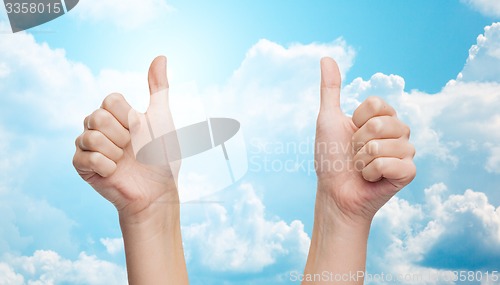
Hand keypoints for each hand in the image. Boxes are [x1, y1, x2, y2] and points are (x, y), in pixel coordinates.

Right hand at [72, 55, 177, 221]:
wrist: (157, 190)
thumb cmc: (162, 156)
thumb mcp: (162, 117)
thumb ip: (158, 88)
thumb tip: (161, 56)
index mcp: (116, 114)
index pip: (110, 100)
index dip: (129, 117)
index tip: (140, 131)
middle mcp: (99, 127)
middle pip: (97, 116)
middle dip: (122, 135)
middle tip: (132, 149)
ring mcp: (89, 146)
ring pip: (90, 136)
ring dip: (115, 152)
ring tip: (124, 161)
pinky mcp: (82, 166)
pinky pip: (85, 157)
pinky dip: (106, 166)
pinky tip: (114, 172)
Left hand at [315, 57, 415, 224]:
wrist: (334, 193)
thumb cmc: (330, 158)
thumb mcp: (328, 119)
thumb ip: (331, 89)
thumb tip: (326, 57)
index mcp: (382, 118)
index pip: (376, 103)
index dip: (356, 120)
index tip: (350, 133)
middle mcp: (398, 132)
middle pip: (381, 122)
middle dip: (358, 141)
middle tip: (354, 154)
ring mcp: (405, 152)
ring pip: (385, 144)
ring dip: (363, 159)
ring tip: (362, 167)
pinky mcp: (409, 172)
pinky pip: (393, 163)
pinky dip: (373, 172)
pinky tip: (372, 179)